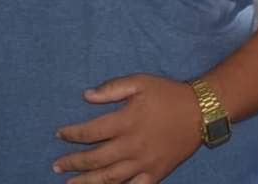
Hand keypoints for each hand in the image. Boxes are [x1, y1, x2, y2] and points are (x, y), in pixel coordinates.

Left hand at [54, 74, 202, 183]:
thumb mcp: (141, 82)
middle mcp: (132, 145)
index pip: (90, 131)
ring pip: (109, 178)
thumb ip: (113, 88)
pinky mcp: (155, 173)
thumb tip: (87, 96)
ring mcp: (144, 162)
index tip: (59, 134)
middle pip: (95, 158)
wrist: (201, 111)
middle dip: (73, 162)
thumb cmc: (168, 93)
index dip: (71, 134)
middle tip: (57, 165)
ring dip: (87, 182)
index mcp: (126, 121)